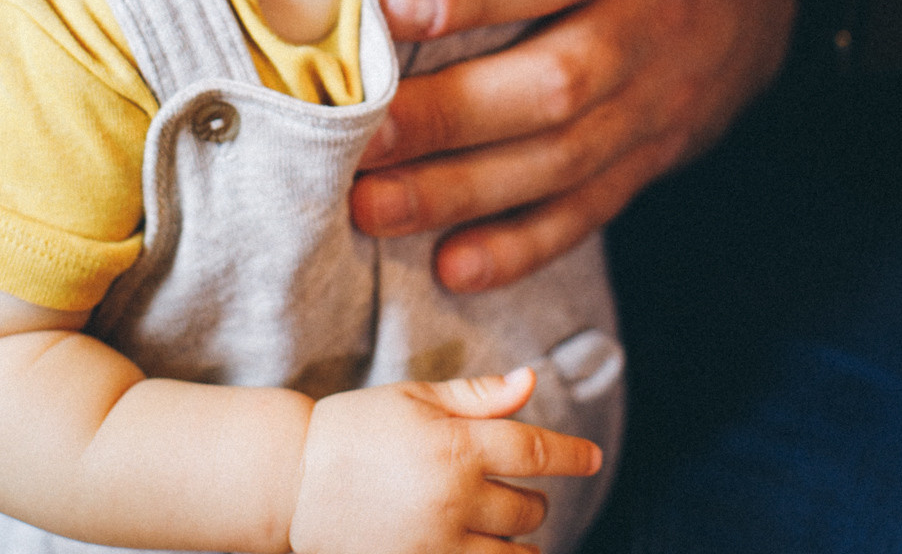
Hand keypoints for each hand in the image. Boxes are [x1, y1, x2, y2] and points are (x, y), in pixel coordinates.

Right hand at [289, 367, 599, 553]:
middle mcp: (453, 498)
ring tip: (508, 528)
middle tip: (513, 488)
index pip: (537, 452)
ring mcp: (436, 545)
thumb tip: (530, 381)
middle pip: (529, 508)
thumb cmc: (359, 427)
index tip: (593, 457)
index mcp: (457, 444)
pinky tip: (489, 551)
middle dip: (531, 498)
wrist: (292, 481)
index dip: (573, 454)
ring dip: (519, 542)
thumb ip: (479, 395)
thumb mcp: (418, 397)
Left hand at [351, 0, 794, 290]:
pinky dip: (519, 246)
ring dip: (459, 191)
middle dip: (449, 116)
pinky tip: (451, 265)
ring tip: (369, 205)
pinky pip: (587, 210)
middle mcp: (650, 25)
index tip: (389, 7)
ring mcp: (655, 104)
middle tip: (360, 135)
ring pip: (561, 159)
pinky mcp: (650, 160)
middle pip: (556, 81)